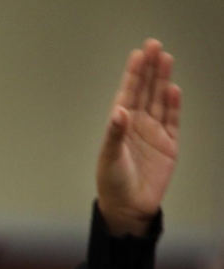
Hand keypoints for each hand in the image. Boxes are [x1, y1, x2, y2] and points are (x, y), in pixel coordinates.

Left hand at [96, 39, 180, 236]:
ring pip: (159, 101)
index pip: (127, 94)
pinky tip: (173, 89)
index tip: (139, 54)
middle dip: (149, 69)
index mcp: (119, 126)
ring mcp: (153, 134)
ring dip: (162, 81)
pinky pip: (172, 120)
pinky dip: (173, 105)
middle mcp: (136, 126)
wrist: (129, 208)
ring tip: (166, 59)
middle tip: (154, 46)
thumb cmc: (112, 184)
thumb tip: (119, 111)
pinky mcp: (168, 145)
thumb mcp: (109, 158)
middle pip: (145, 91)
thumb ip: (115, 134)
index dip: (133, 74)